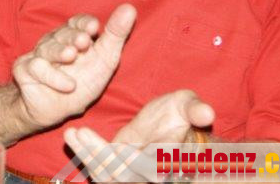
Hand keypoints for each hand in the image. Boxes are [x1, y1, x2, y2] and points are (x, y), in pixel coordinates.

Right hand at [12, 4, 135, 130]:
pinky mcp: (24, 68)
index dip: (84, 23)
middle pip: (62, 33)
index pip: (77, 22)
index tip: (94, 27)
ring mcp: (38, 53)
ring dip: (60, 51)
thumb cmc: (82, 83)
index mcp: (74, 36)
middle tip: (84, 41)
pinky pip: (37, 67)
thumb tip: (130, 8)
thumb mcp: (105, 60)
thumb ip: (116, 35)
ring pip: (47, 47)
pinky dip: (53, 76)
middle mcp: (55, 41)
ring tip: (71, 55)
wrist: (55, 110)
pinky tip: (68, 85)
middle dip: (73, 36)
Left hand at [63, 91, 214, 182]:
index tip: (118, 149)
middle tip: (79, 133)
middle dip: (98, 156)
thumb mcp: (188, 105)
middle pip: (122, 175)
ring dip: (87, 156)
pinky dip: (84, 154)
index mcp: (167, 159)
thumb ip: (195, 109)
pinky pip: (98, 167)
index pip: (151, 167)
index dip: (136, 163)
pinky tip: (72, 136)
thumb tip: (207, 113)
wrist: (170, 123)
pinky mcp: (116, 165)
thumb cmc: (180, 113)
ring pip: (106, 175)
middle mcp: (149, 171)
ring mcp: (131, 171)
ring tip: (71, 134)